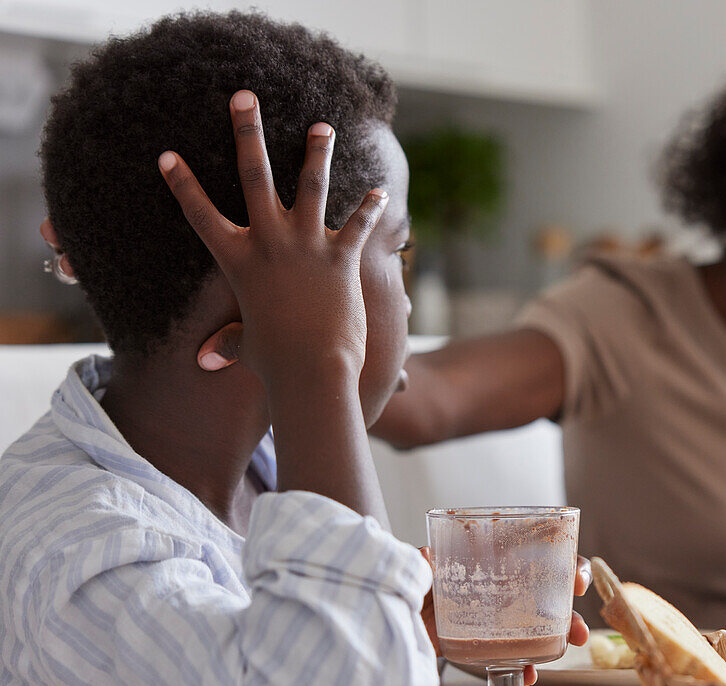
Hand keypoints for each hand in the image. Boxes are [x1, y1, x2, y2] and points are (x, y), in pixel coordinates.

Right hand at [158, 89, 387, 386]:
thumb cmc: (276, 363)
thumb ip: (228, 344)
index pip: (200, 215)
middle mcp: (270, 242)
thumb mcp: (248, 347)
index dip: (182, 184)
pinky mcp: (343, 257)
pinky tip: (381, 192)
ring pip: (311, 185)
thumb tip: (204, 361)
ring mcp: (307, 245)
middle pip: (253, 175)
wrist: (313, 372)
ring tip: (322, 125)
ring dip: (317, 152)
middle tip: (244, 96)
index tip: (166, 154)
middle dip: (247, 132)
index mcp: (238, 261)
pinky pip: (360, 225)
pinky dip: (372, 209)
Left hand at [420, 549, 591, 685]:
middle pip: (549, 589)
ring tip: (571, 646)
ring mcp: (500, 617)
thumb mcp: (418, 570)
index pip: (538, 551)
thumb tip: (424, 555)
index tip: (576, 580)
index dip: (565, 562)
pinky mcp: (489, 643)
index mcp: (493, 560)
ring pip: (542, 622)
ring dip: (562, 634)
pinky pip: (517, 653)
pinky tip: (529, 673)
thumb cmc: (413, 587)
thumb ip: (422, 564)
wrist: (397, 623)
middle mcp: (502, 587)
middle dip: (572, 607)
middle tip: (580, 626)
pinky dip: (527, 664)